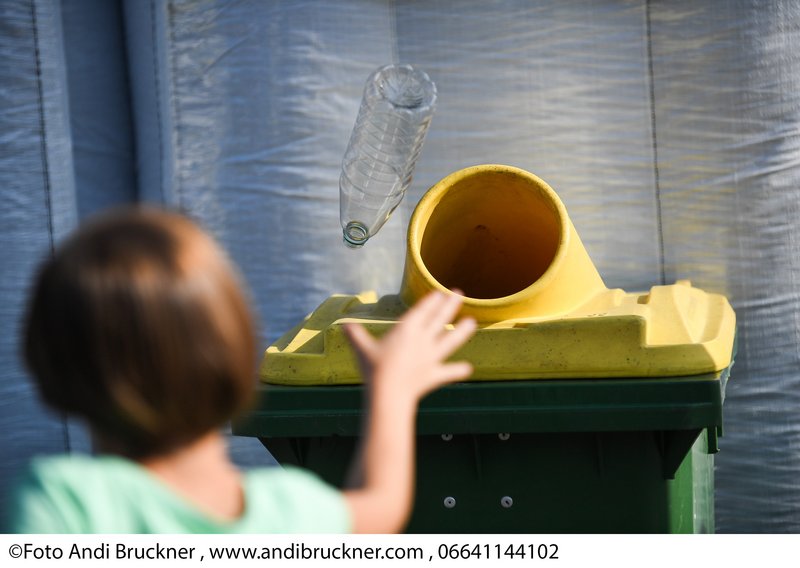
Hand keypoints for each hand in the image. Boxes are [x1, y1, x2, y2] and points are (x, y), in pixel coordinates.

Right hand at [344, 291, 476, 402]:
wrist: (388, 394)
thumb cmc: (373, 369)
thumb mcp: (361, 349)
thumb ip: (355, 335)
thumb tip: (344, 324)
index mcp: (406, 330)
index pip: (422, 311)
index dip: (431, 301)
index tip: (440, 292)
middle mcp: (422, 340)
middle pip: (439, 319)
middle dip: (449, 306)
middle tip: (459, 293)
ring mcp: (431, 357)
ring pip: (450, 340)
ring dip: (462, 331)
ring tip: (473, 322)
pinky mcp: (434, 375)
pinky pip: (449, 372)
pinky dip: (458, 370)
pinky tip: (467, 368)